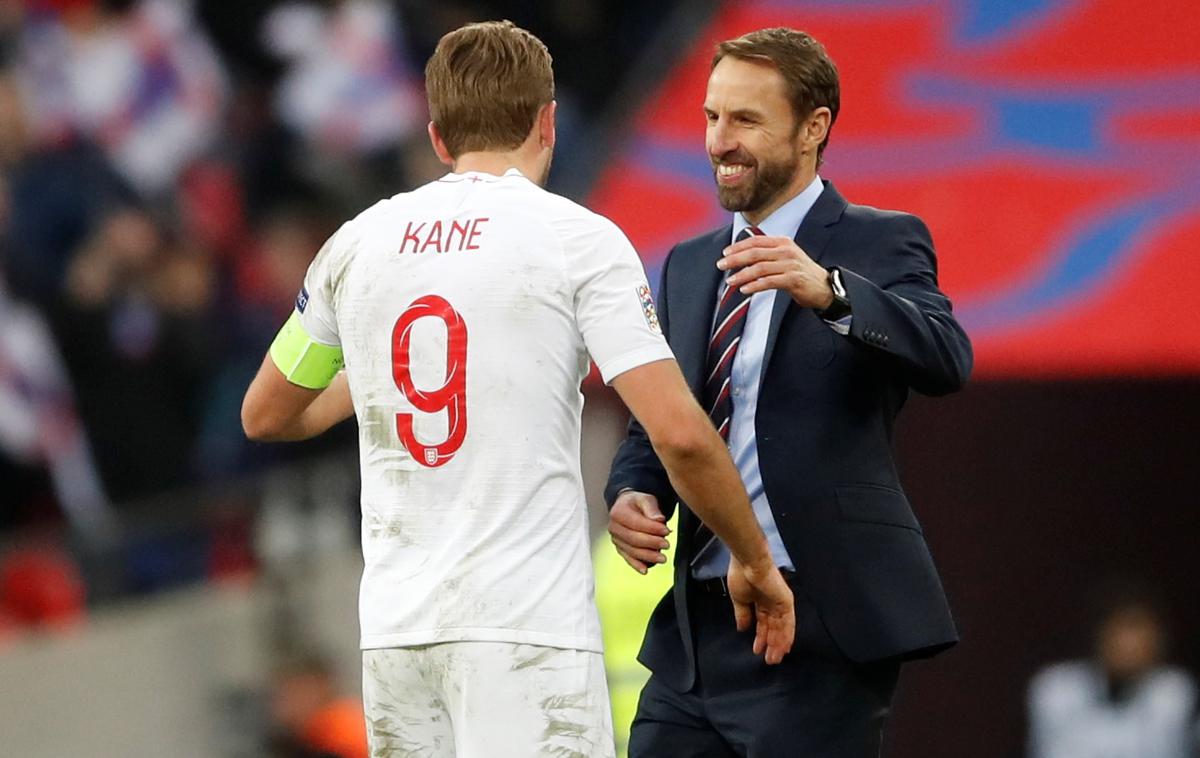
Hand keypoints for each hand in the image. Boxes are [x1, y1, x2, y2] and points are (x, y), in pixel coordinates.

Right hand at [608, 491, 669, 573]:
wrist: (627, 507)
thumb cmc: (636, 503)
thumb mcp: (645, 499)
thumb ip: (652, 509)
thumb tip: (658, 519)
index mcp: (618, 512)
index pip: (636, 523)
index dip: (652, 528)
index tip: (666, 530)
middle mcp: (614, 527)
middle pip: (633, 539)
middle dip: (652, 543)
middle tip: (667, 544)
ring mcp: (616, 539)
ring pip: (632, 551)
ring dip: (648, 556)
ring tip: (662, 558)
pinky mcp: (620, 548)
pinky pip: (628, 558)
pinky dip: (637, 565)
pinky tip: (645, 570)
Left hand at [717, 234, 833, 308]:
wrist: (824, 287)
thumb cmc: (800, 273)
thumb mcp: (785, 257)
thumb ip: (767, 253)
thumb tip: (741, 256)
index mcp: (783, 242)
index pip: (755, 240)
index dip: (738, 246)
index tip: (724, 253)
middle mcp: (786, 251)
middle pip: (755, 253)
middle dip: (735, 259)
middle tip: (721, 265)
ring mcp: (790, 265)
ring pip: (759, 268)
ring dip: (741, 275)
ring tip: (729, 281)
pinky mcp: (793, 280)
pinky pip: (768, 282)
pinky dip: (754, 286)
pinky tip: (744, 290)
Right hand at [726, 555, 794, 664]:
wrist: (749, 562)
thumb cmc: (741, 576)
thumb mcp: (739, 599)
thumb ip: (742, 615)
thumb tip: (742, 629)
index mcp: (760, 601)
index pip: (764, 623)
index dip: (761, 637)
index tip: (758, 650)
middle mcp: (772, 603)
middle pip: (774, 628)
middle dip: (771, 644)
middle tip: (769, 660)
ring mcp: (781, 603)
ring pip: (782, 628)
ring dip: (779, 644)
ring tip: (774, 659)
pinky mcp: (787, 602)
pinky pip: (788, 622)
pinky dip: (786, 636)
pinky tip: (784, 648)